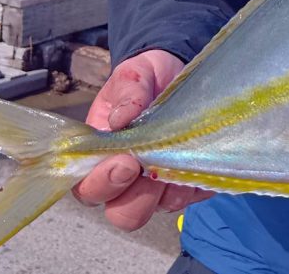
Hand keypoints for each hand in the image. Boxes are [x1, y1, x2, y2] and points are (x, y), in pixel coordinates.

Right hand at [72, 49, 213, 230]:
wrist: (176, 73)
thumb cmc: (144, 79)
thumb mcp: (132, 76)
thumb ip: (127, 94)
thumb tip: (120, 119)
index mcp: (101, 158)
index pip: (90, 189)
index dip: (103, 184)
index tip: (125, 160)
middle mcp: (128, 181)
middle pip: (124, 214)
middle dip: (137, 197)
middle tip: (148, 166)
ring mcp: (160, 186)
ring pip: (163, 208)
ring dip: (170, 188)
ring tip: (177, 156)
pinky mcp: (191, 182)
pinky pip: (195, 195)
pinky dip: (197, 180)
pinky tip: (198, 155)